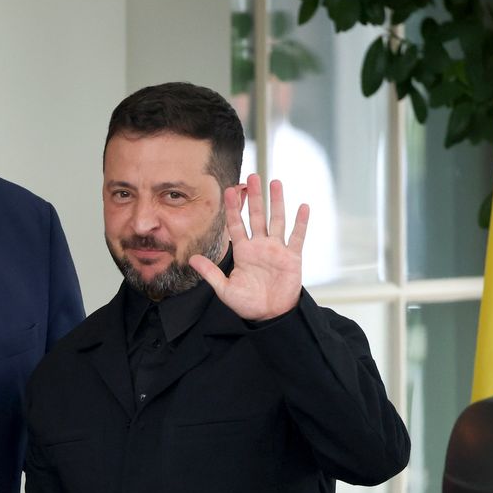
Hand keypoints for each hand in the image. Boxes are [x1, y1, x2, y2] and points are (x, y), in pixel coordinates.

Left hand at [189, 173, 307, 321]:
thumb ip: (210, 272)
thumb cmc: (247, 303)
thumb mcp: (224, 289)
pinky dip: (301, 222)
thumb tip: (190, 259)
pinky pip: (297, 237)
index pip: (236, 225)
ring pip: (277, 220)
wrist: (269, 315)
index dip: (232, 209)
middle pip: (256, 216)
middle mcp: (260, 246)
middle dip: (254, 197)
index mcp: (243, 251)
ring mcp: (277, 250)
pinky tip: (303, 206)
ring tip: (274, 182)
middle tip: (252, 176)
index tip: (228, 191)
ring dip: (276, 202)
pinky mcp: (292, 257)